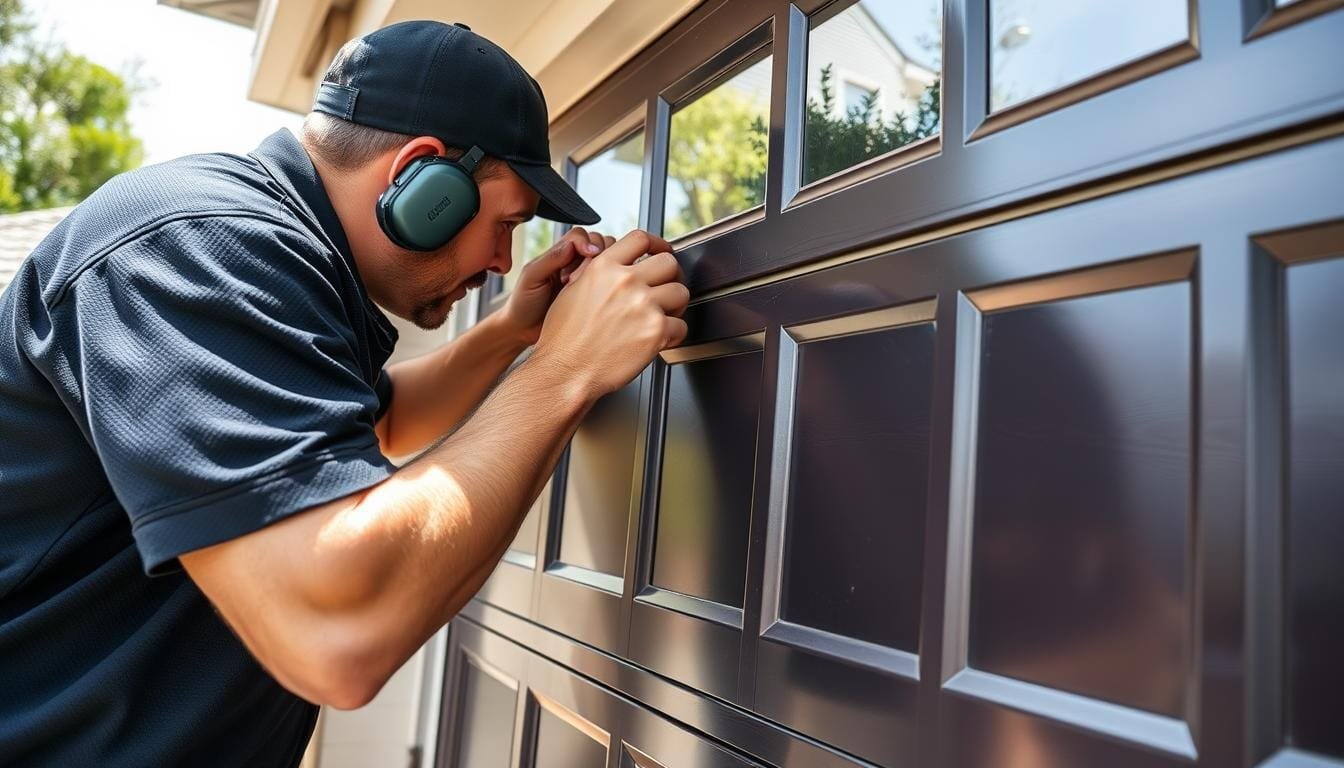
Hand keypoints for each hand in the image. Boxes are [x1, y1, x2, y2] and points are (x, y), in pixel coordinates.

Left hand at [499, 227, 615, 344]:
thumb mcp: (531, 277)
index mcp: (559, 253)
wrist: (525, 331)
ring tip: (583, 289)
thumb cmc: (523, 302)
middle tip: (575, 280)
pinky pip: (610, 283)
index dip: (586, 243)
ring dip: (603, 271)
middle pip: (599, 244)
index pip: (580, 235)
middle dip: (595, 258)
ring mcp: (586, 279)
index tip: (589, 254)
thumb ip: (551, 258)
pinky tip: (592, 299)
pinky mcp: (594, 296)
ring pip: (608, 261)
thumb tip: (572, 244)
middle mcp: (575, 263)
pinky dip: (609, 285)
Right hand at [534, 230, 689, 399]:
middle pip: (668, 263)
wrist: (565, 371)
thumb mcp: (572, 292)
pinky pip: (681, 326)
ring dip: (676, 306)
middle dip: (671, 277)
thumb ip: (597, 273)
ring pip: (681, 292)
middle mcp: (625, 282)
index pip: (640, 239)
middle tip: (666, 289)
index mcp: (604, 268)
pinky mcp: (656, 331)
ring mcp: (643, 305)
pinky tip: (661, 339)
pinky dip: (674, 335)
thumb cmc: (564, 339)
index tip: (662, 251)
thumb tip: (615, 267)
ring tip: (664, 317)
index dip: (656, 243)